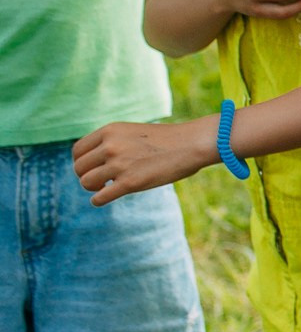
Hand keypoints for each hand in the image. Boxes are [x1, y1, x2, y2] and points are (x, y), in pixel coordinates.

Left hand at [74, 118, 216, 204]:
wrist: (193, 143)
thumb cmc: (167, 139)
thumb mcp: (133, 132)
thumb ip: (113, 142)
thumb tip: (95, 163)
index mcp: (110, 131)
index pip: (78, 150)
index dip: (82, 162)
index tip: (93, 167)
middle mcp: (111, 146)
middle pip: (79, 167)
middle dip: (86, 176)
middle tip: (102, 180)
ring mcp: (119, 164)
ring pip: (86, 182)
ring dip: (93, 188)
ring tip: (106, 187)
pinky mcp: (130, 182)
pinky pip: (99, 198)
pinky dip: (98, 201)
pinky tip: (104, 199)